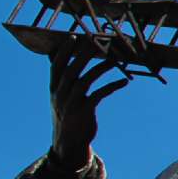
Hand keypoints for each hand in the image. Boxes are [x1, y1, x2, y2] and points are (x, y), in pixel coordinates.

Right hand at [46, 49, 127, 169]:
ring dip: (100, 69)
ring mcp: (71, 104)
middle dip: (84, 55)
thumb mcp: (59, 95)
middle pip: (71, 70)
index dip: (63, 51)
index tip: (73, 37)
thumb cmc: (67, 113)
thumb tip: (53, 54)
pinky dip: (111, 87)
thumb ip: (60, 76)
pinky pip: (99, 95)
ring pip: (85, 81)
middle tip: (96, 43)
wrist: (68, 141)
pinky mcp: (84, 113)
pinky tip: (124, 82)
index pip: (56, 66)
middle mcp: (60, 94)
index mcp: (53, 88)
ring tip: (114, 61)